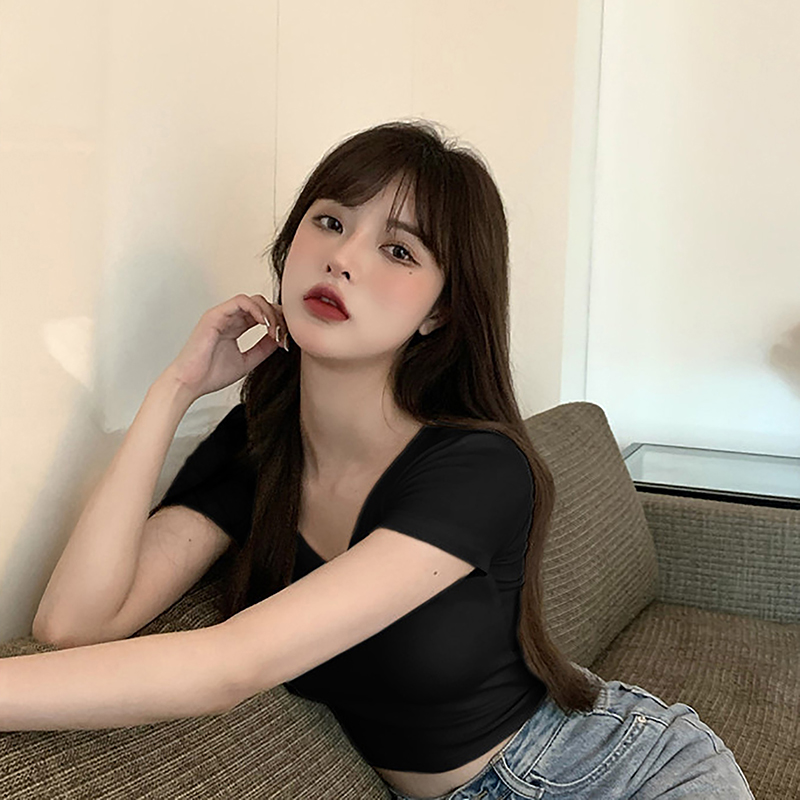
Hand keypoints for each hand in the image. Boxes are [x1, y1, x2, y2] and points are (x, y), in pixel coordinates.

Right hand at [165, 293, 288, 399]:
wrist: (191, 383)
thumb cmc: (211, 374)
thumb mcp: (248, 360)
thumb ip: (264, 348)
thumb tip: (282, 338)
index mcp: (235, 327)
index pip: (262, 315)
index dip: (278, 323)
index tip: (287, 339)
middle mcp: (229, 318)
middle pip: (261, 305)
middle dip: (278, 318)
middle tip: (285, 335)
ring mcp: (222, 315)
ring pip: (254, 300)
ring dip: (270, 313)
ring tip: (276, 332)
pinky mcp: (215, 314)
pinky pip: (241, 302)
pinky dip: (257, 310)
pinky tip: (266, 325)